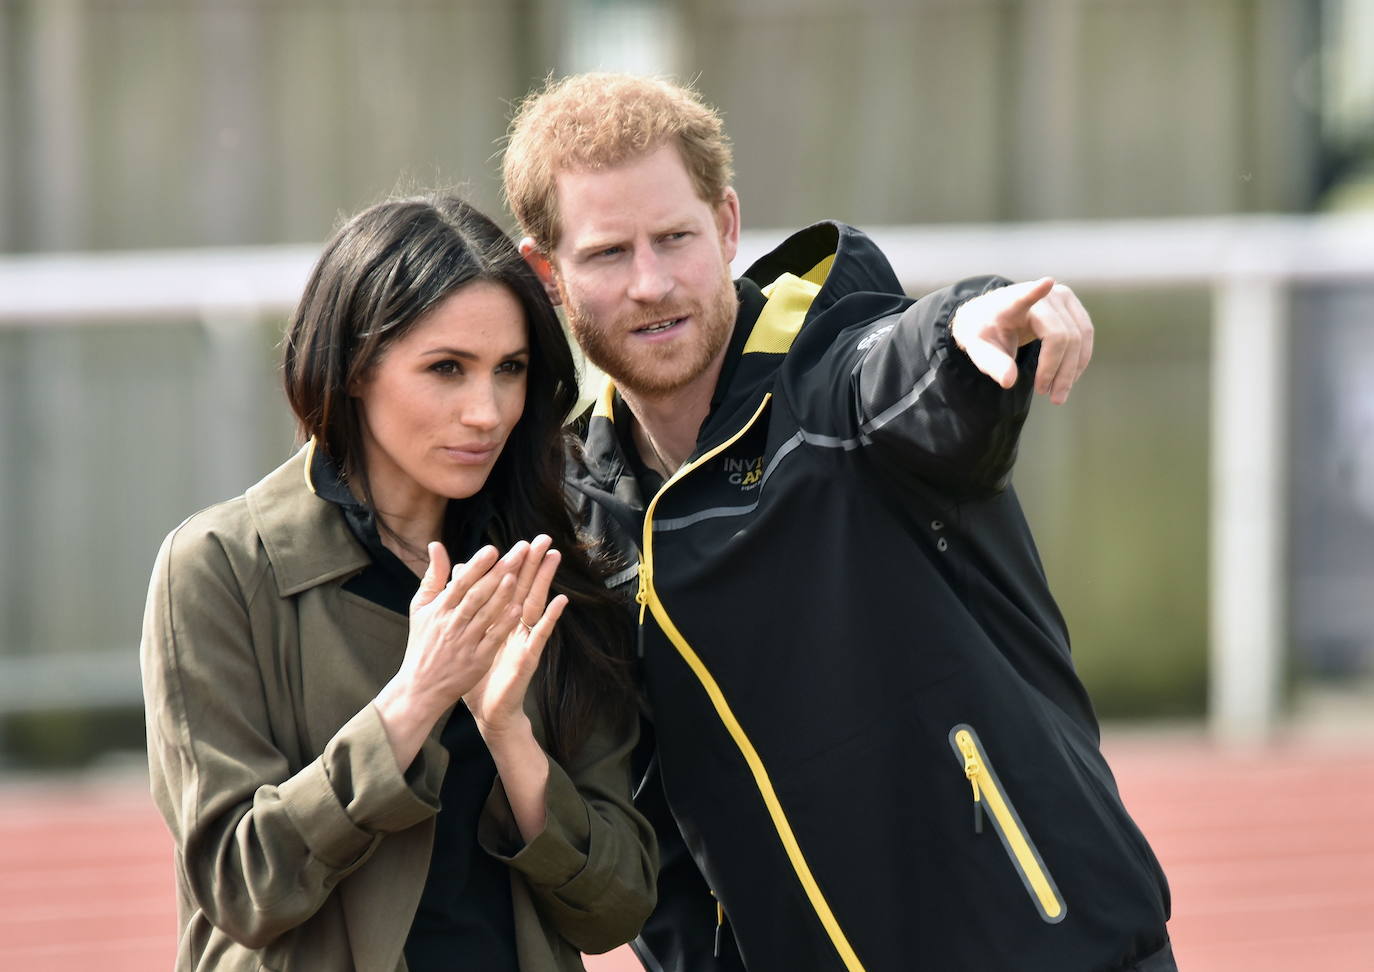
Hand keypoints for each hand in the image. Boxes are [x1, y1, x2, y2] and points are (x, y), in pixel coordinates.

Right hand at [374, 542, 524, 767]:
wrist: (420, 687)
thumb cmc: (423, 642)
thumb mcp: (421, 608)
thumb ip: (433, 576)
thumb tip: (436, 544)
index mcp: (439, 610)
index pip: (461, 583)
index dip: (477, 566)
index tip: (492, 549)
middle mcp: (452, 624)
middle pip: (478, 595)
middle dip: (499, 572)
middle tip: (519, 553)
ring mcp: (465, 643)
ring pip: (486, 615)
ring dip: (502, 595)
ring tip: (518, 576)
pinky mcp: (477, 660)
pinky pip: (492, 639)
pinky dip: (504, 624)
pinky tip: (518, 609)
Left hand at [463, 534, 567, 737]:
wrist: (488, 711)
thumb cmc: (479, 675)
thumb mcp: (469, 638)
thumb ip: (466, 607)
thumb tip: (458, 577)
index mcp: (499, 621)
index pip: (508, 587)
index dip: (515, 565)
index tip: (522, 541)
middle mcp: (515, 627)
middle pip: (525, 589)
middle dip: (534, 564)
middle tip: (544, 538)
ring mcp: (524, 640)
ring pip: (535, 604)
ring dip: (545, 581)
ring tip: (553, 557)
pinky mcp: (529, 656)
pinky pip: (540, 634)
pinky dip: (551, 617)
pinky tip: (560, 600)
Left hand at [949, 277, 1093, 403]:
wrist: (992, 315)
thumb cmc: (985, 332)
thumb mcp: (979, 350)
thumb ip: (993, 364)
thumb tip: (1009, 381)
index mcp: (1011, 302)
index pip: (1024, 296)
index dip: (1035, 291)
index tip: (1046, 283)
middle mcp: (1042, 294)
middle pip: (1062, 335)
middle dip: (1059, 370)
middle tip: (1050, 397)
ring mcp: (1062, 296)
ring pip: (1079, 336)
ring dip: (1072, 370)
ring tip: (1058, 395)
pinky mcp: (1073, 305)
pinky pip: (1085, 334)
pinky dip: (1079, 359)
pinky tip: (1068, 378)